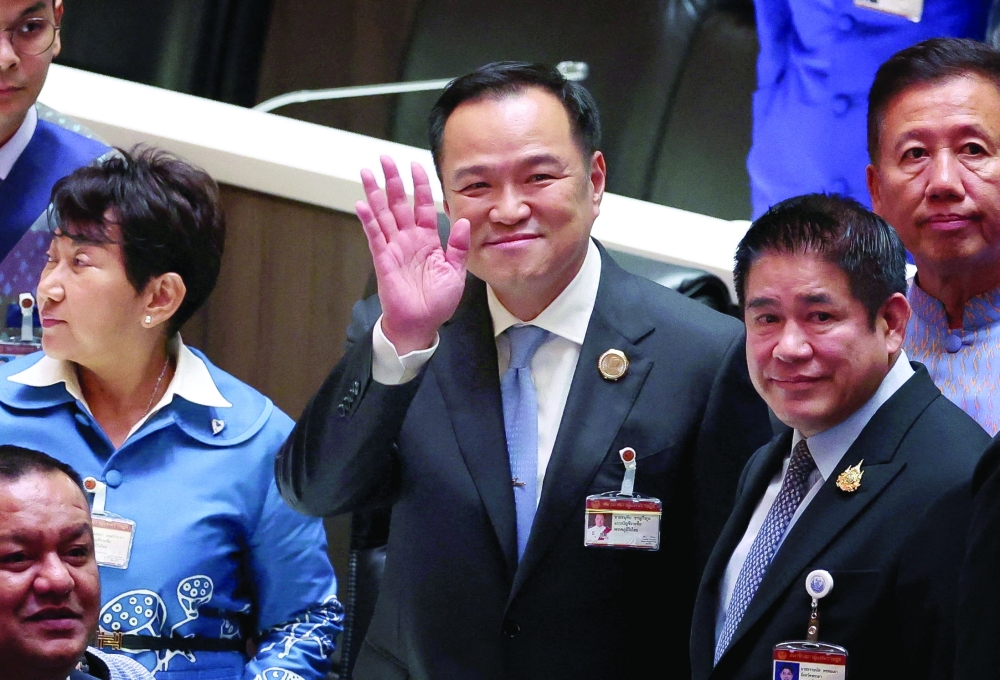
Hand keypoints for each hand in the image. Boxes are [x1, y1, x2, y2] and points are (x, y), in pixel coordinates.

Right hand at [356, 156, 470, 353]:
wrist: (422, 324)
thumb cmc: (438, 301)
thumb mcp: (456, 272)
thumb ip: (458, 247)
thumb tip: (464, 221)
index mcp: (428, 240)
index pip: (422, 206)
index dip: (419, 186)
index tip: (415, 165)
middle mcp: (409, 239)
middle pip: (398, 204)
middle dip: (392, 181)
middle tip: (385, 159)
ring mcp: (394, 248)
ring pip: (383, 215)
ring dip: (375, 193)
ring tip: (367, 172)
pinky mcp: (383, 260)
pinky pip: (374, 236)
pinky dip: (368, 220)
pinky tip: (361, 203)